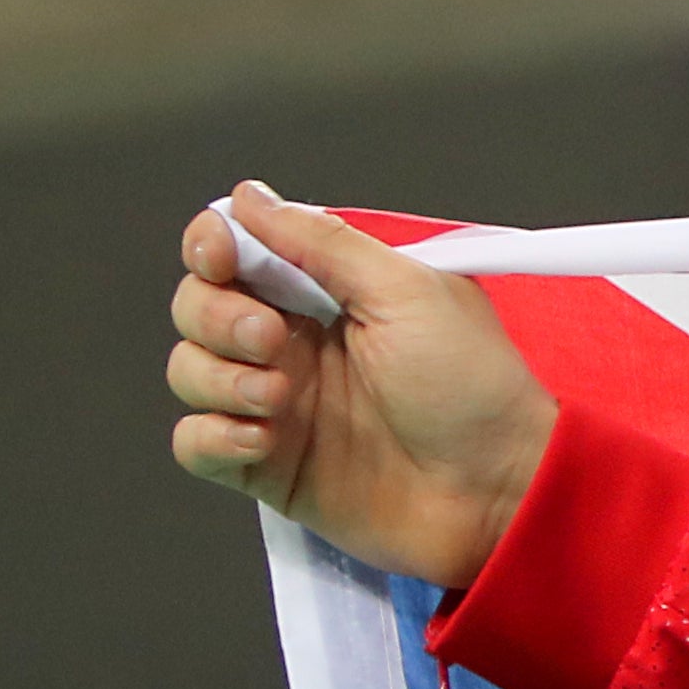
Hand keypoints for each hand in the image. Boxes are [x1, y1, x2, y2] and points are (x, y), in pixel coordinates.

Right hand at [167, 179, 557, 585]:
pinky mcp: (269, 466)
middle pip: (198, 307)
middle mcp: (294, 346)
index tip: (221, 253)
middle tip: (273, 339)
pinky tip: (262, 440)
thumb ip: (325, 243)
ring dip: (217, 377)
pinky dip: (212, 436)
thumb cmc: (475, 389)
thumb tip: (251, 199)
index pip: (236, 254)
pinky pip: (196, 443)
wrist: (499, 490)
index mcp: (328, 295)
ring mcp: (279, 406)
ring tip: (279, 398)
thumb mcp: (408, 293)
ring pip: (189, 371)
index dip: (211, 244)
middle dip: (216, 315)